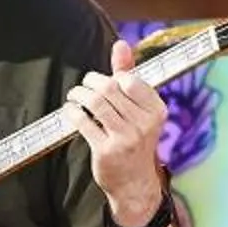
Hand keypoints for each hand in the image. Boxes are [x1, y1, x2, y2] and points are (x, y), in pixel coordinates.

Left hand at [69, 38, 171, 224]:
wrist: (135, 183)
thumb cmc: (135, 140)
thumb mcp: (139, 109)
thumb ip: (130, 74)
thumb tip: (120, 44)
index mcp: (157, 111)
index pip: (129, 80)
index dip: (112, 78)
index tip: (104, 84)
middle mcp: (145, 124)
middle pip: (109, 89)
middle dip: (90, 83)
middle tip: (83, 87)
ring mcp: (126, 138)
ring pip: (95, 103)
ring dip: (78, 95)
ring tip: (75, 96)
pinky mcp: (106, 150)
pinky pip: (83, 121)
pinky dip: (72, 112)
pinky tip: (70, 111)